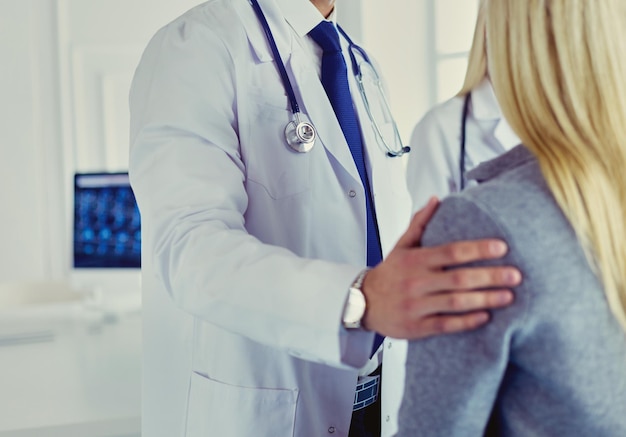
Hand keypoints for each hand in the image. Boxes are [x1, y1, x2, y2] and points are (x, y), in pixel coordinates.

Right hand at [361, 197, 520, 339]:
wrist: (363, 303)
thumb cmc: (388, 274)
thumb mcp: (401, 246)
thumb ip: (420, 223)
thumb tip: (436, 199)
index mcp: (416, 260)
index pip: (451, 251)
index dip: (477, 249)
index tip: (501, 247)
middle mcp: (417, 282)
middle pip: (458, 278)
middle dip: (490, 276)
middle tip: (516, 274)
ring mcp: (417, 305)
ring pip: (455, 302)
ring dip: (484, 299)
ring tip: (508, 296)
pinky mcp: (417, 326)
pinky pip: (445, 325)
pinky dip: (466, 321)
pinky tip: (485, 317)